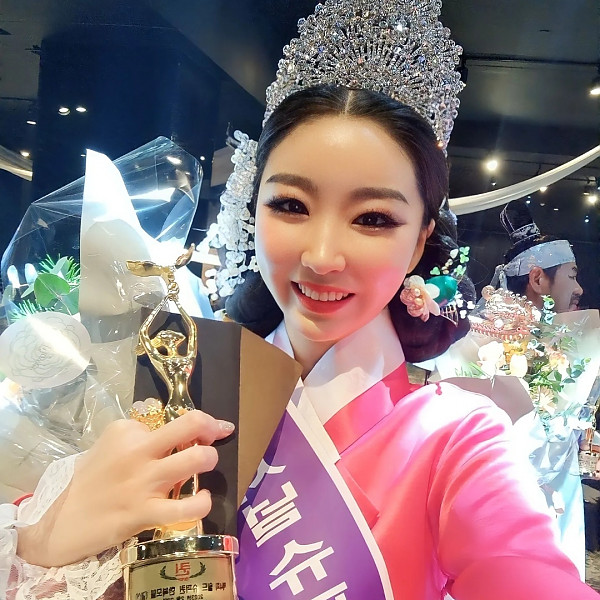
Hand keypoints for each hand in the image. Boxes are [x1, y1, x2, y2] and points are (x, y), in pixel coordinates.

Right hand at [17, 410, 233, 566]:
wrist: (62, 519)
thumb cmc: (92, 479)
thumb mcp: (111, 444)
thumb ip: (141, 435)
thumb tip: (179, 433)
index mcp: (129, 431)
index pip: (175, 417)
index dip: (198, 423)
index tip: (206, 428)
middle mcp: (139, 451)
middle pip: (191, 424)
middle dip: (211, 429)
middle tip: (212, 439)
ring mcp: (144, 482)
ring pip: (196, 459)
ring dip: (210, 460)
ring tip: (204, 468)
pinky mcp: (145, 513)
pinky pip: (186, 508)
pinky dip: (203, 503)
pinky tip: (202, 500)